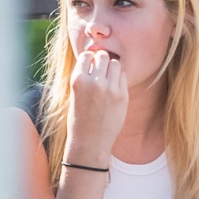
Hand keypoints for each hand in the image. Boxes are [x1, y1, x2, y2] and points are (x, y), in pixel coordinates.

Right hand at [64, 48, 127, 167]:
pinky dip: (119, 79)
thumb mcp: (75, 94)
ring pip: (115, 64)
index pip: (87, 55)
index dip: (90, 59)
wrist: (90, 143)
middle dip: (102, 60)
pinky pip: (123, 77)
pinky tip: (114, 89)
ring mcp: (110, 89)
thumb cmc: (80, 119)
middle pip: (103, 56)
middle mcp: (94, 82)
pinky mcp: (122, 96)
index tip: (91, 65)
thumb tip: (96, 58)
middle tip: (101, 71)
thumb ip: (85, 77)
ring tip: (108, 79)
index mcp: (78, 80)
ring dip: (112, 68)